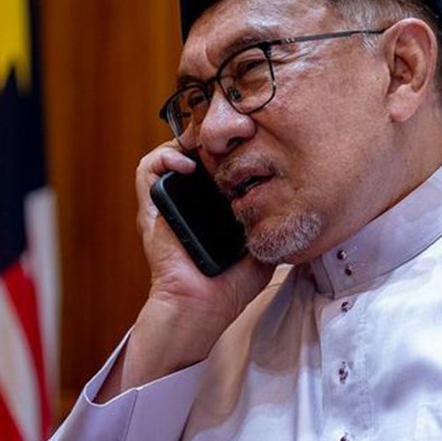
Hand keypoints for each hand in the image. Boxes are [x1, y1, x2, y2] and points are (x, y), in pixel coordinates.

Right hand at [135, 142, 272, 324]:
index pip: (220, 162)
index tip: (250, 139)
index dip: (232, 146)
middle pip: (195, 150)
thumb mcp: (263, 246)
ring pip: (170, 151)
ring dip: (188, 141)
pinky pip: (147, 170)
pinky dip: (164, 157)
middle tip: (230, 135)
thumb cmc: (230, 286)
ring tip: (208, 147)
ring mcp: (170, 202)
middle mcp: (191, 200)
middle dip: (212, 137)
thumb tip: (294, 205)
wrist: (202, 305)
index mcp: (215, 206)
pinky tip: (187, 164)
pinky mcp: (151, 208)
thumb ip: (273, 224)